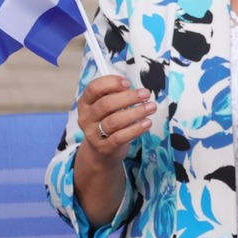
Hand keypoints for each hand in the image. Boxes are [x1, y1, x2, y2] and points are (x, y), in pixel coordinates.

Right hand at [73, 75, 156, 226]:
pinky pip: (120, 138)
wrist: (99, 159)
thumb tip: (136, 79)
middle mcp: (86, 120)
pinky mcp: (105, 151)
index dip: (109, 84)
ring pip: (114, 120)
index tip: (126, 81)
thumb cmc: (109, 125)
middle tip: (145, 93)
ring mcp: (93, 136)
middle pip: (106, 104)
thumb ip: (116, 95)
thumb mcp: (109, 110)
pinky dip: (135, 129)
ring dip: (135, 112)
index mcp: (86, 105)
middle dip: (128, 98)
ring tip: (151, 107)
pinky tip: (147, 124)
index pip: (92, 89)